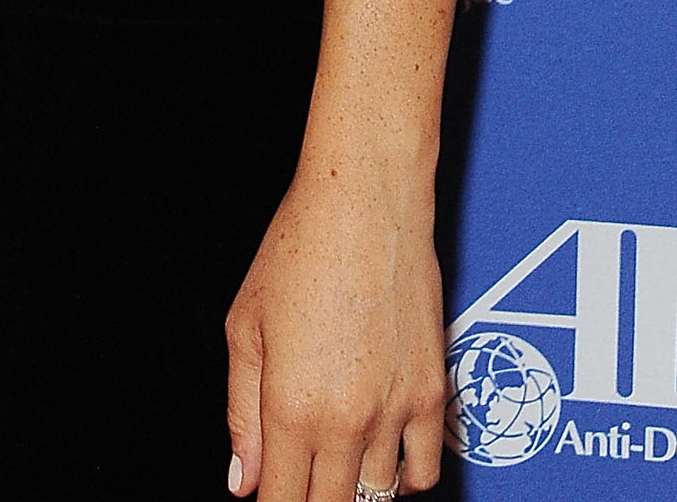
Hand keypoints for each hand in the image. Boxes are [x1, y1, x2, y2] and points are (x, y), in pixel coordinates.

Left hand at [226, 156, 446, 500]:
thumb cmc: (298, 251)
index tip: (270, 497)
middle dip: (310, 501)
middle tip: (298, 477)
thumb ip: (243, 414)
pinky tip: (378, 458)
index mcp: (291, 406)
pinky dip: (402, 480)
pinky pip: (424, 473)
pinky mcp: (434, 396)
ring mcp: (395, 412)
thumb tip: (245, 482)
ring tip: (333, 461)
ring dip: (353, 490)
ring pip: (377, 498)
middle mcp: (347, 421)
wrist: (366, 204)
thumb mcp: (246, 327)